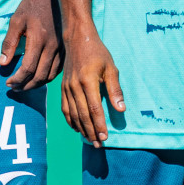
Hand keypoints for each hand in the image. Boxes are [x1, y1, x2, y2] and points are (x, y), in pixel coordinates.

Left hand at [2, 0, 60, 89]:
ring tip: (25, 84)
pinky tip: (38, 76)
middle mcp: (53, 46)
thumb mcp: (16, 20)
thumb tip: (2, 63)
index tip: (7, 82)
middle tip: (14, 87)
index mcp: (39, 40)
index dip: (17, 79)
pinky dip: (48, 76)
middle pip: (40, 76)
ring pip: (51, 74)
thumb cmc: (33, 5)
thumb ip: (9, 43)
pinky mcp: (66, 47)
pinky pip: (58, 68)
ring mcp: (62, 47)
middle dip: (26, 85)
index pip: (28, 68)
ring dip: (37, 83)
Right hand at [60, 25, 123, 145]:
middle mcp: (74, 87)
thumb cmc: (98, 53)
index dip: (99, 125)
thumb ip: (115, 89)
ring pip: (73, 114)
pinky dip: (70, 121)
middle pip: (82, 115)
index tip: (105, 137)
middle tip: (99, 144)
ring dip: (81, 129)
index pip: (94, 109)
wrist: (77, 40)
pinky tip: (77, 128)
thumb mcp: (111, 68)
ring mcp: (66, 88)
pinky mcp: (62, 89)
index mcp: (87, 81)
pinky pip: (65, 109)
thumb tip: (121, 109)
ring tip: (90, 140)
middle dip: (91, 131)